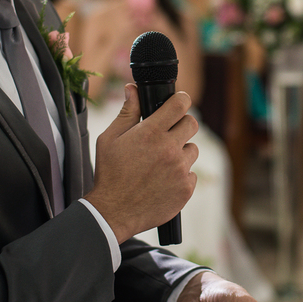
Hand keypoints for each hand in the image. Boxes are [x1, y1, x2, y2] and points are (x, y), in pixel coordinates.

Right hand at [86, 83, 198, 240]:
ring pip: (192, 150)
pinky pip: (191, 173)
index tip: (178, 102)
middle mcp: (170, 149)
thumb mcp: (110, 139)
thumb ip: (127, 112)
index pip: (180, 104)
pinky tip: (163, 180)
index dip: (180, 100)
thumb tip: (132, 89)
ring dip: (181, 152)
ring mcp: (180, 170)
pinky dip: (180, 175)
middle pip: (192, 124)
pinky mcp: (186, 189)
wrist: (114, 211)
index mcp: (151, 133)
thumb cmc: (110, 173)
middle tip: (168, 134)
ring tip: (161, 162)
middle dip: (181, 125)